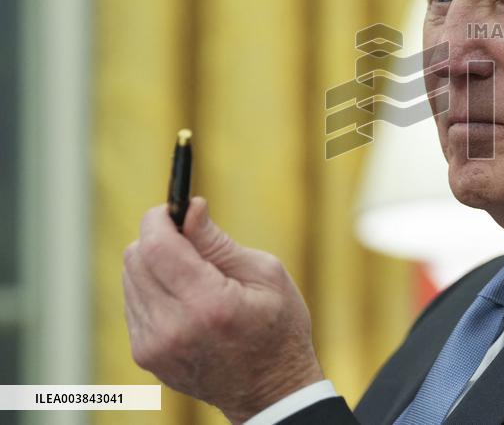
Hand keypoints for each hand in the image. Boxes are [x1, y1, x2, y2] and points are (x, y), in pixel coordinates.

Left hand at [123, 197, 323, 422]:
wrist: (270, 390)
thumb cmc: (278, 327)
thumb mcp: (264, 274)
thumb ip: (217, 241)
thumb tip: (189, 208)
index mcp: (208, 305)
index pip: (156, 246)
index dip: (160, 219)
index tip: (173, 209)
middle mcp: (172, 328)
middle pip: (136, 259)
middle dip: (159, 239)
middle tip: (192, 242)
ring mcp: (154, 346)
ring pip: (131, 278)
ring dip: (156, 265)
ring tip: (195, 278)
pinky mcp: (145, 355)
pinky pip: (134, 302)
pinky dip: (154, 290)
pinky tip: (185, 299)